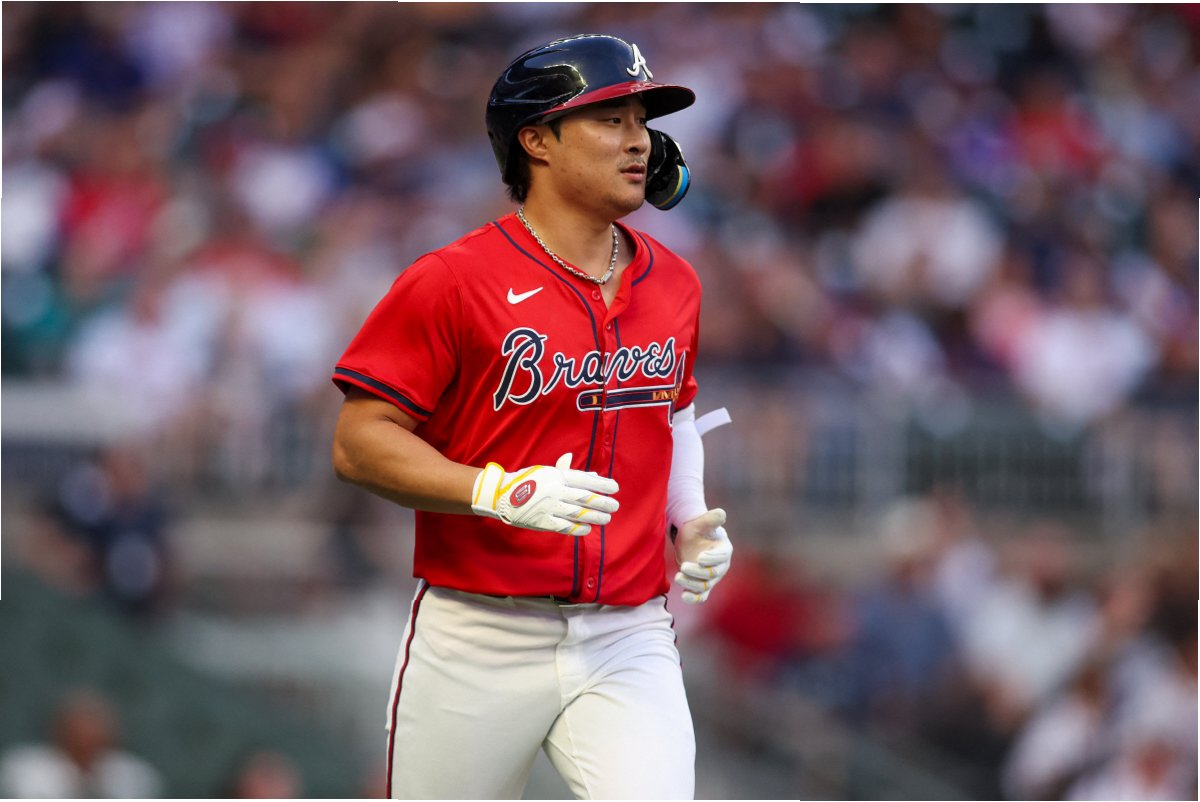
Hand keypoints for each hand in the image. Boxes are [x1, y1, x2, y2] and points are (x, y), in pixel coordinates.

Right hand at [471, 452, 618, 535]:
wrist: (501, 495)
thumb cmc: (527, 481)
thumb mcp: (547, 472)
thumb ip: (570, 474)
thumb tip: (593, 475)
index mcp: (556, 476)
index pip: (584, 479)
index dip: (602, 484)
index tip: (615, 488)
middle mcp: (554, 490)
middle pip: (584, 497)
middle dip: (602, 502)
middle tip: (615, 506)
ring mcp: (548, 507)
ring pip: (577, 513)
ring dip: (594, 516)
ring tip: (606, 518)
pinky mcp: (542, 521)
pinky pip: (564, 526)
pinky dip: (577, 528)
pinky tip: (587, 529)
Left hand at [673, 508, 732, 603]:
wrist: (689, 540)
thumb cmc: (697, 529)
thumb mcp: (701, 522)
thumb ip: (711, 519)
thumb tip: (721, 514)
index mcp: (724, 549)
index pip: (721, 556)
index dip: (712, 558)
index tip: (700, 558)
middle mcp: (721, 565)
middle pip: (712, 573)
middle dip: (699, 572)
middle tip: (684, 566)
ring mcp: (712, 577)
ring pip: (705, 585)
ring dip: (692, 584)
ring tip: (678, 577)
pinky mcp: (702, 585)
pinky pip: (700, 595)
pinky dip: (693, 598)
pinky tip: (684, 596)